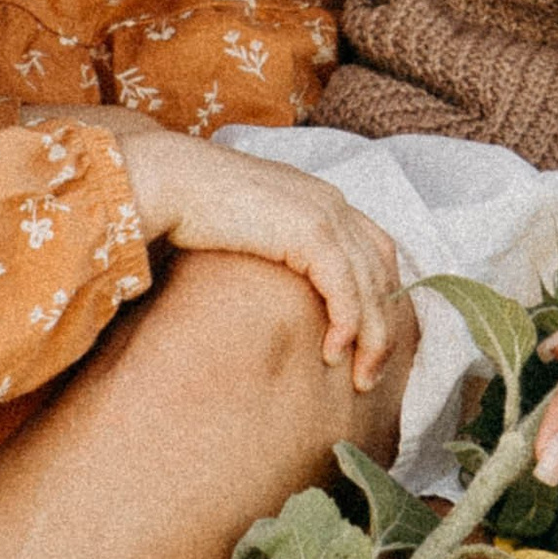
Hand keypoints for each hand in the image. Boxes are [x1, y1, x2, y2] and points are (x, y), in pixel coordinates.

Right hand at [112, 124, 414, 391]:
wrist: (172, 180)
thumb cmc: (196, 209)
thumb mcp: (253, 230)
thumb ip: (279, 252)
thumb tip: (283, 297)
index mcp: (323, 201)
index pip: (377, 254)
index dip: (382, 301)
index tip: (372, 344)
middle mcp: (334, 203)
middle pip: (384, 274)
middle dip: (385, 330)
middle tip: (371, 376)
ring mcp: (326, 214)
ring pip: (372, 286)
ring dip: (372, 339)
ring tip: (360, 378)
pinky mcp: (310, 231)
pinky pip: (344, 287)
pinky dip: (347, 324)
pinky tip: (333, 354)